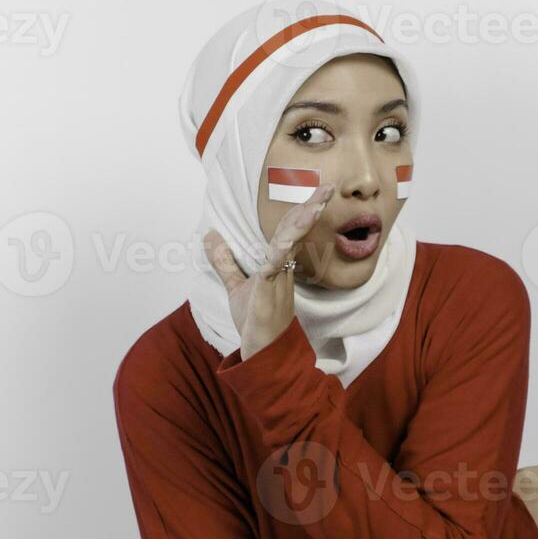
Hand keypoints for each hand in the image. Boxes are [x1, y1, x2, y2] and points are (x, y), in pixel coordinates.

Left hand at [203, 183, 335, 360]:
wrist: (261, 351)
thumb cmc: (255, 320)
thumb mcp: (235, 285)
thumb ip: (225, 261)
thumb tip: (210, 235)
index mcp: (278, 263)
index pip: (290, 230)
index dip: (301, 210)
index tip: (316, 193)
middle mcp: (283, 267)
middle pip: (297, 231)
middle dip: (312, 208)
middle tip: (328, 187)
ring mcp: (279, 278)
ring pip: (291, 244)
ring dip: (302, 223)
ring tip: (316, 204)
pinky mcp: (270, 290)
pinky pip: (275, 266)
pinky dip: (279, 250)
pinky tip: (285, 239)